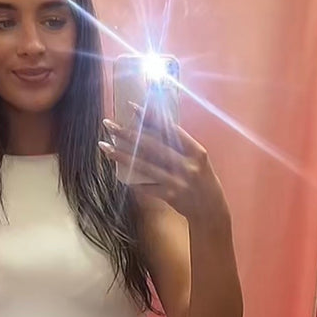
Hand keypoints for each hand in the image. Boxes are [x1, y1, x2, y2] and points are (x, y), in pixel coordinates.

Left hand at [99, 103, 226, 220]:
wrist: (211, 210)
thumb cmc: (202, 180)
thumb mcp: (197, 159)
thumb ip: (179, 145)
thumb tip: (153, 126)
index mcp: (196, 151)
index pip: (170, 129)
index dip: (150, 117)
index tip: (131, 106)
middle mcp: (187, 165)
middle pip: (151, 146)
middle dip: (127, 134)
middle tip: (108, 124)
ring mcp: (178, 181)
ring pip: (144, 165)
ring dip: (122, 155)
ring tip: (104, 146)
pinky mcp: (170, 196)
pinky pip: (147, 186)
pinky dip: (134, 181)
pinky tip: (119, 174)